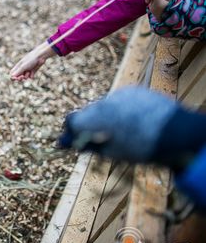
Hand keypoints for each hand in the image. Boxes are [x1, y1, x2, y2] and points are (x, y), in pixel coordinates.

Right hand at [10, 41, 55, 80]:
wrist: (40, 56)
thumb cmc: (30, 60)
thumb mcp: (23, 66)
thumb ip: (18, 72)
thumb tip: (11, 77)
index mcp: (18, 66)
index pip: (12, 74)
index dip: (13, 77)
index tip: (15, 78)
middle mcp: (22, 69)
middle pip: (18, 77)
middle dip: (19, 78)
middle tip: (22, 77)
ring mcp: (27, 71)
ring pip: (25, 77)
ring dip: (26, 76)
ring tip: (29, 71)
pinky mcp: (32, 72)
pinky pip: (30, 77)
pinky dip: (31, 75)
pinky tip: (33, 71)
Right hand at [59, 86, 177, 163]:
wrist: (176, 133)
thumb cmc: (140, 149)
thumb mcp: (110, 152)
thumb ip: (87, 145)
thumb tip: (67, 143)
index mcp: (93, 119)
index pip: (71, 120)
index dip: (70, 131)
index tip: (73, 142)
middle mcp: (102, 103)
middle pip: (87, 113)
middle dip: (89, 125)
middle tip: (97, 139)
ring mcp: (118, 94)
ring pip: (104, 106)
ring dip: (106, 117)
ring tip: (121, 131)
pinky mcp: (132, 90)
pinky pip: (119, 100)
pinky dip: (121, 110)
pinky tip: (134, 121)